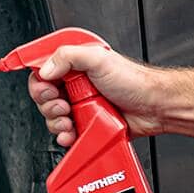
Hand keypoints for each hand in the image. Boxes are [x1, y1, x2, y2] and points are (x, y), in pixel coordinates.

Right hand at [26, 45, 168, 145]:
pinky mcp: (85, 124)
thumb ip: (68, 56)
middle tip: (63, 105)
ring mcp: (79, 106)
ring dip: (56, 122)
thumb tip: (46, 70)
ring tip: (71, 119)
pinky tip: (72, 133)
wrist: (154, 107)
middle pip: (43, 97)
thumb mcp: (99, 59)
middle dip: (48, 104)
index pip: (43, 71)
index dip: (40, 82)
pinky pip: (65, 133)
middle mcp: (75, 85)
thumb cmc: (134, 81)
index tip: (47, 88)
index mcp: (75, 65)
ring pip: (52, 117)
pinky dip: (64, 136)